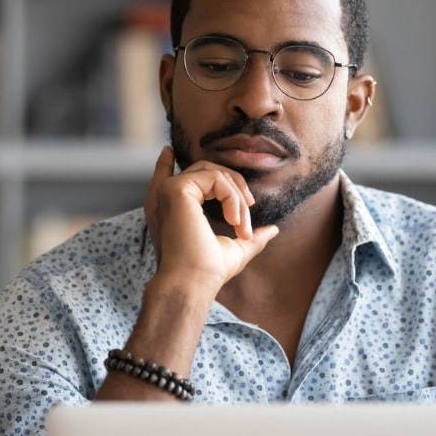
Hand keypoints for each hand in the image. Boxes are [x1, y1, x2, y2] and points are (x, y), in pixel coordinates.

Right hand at [144, 146, 279, 297]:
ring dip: (236, 196)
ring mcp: (168, 191)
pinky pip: (215, 177)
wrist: (193, 283)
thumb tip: (273, 229)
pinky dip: (232, 197)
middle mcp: (163, 198)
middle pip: (204, 170)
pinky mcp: (177, 189)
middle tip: (247, 211)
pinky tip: (234, 220)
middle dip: (233, 186)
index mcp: (169, 210)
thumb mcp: (234, 249)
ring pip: (213, 172)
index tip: (169, 151)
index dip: (164, 163)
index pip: (164, 178)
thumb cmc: (208, 271)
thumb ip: (251, 236)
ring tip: (241, 225)